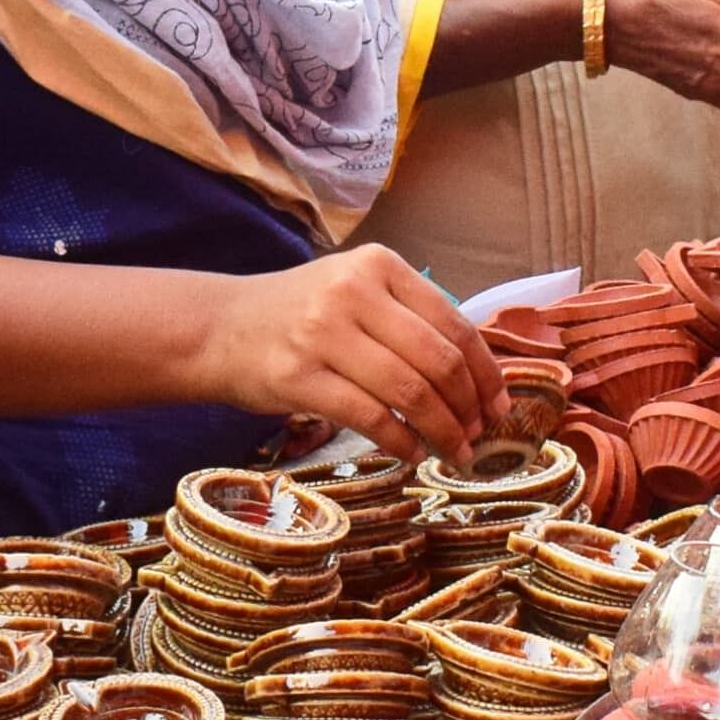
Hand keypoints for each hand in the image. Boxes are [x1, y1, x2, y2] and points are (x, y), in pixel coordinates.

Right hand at [191, 245, 493, 464]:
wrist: (219, 328)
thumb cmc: (299, 315)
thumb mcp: (355, 291)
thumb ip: (409, 317)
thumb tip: (478, 375)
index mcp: (378, 265)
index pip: (454, 322)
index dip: (486, 371)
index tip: (500, 405)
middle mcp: (352, 292)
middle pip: (438, 360)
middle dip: (468, 407)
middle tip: (477, 436)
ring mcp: (323, 334)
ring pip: (409, 392)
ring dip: (442, 431)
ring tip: (453, 451)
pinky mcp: (299, 377)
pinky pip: (370, 417)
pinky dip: (401, 442)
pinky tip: (410, 453)